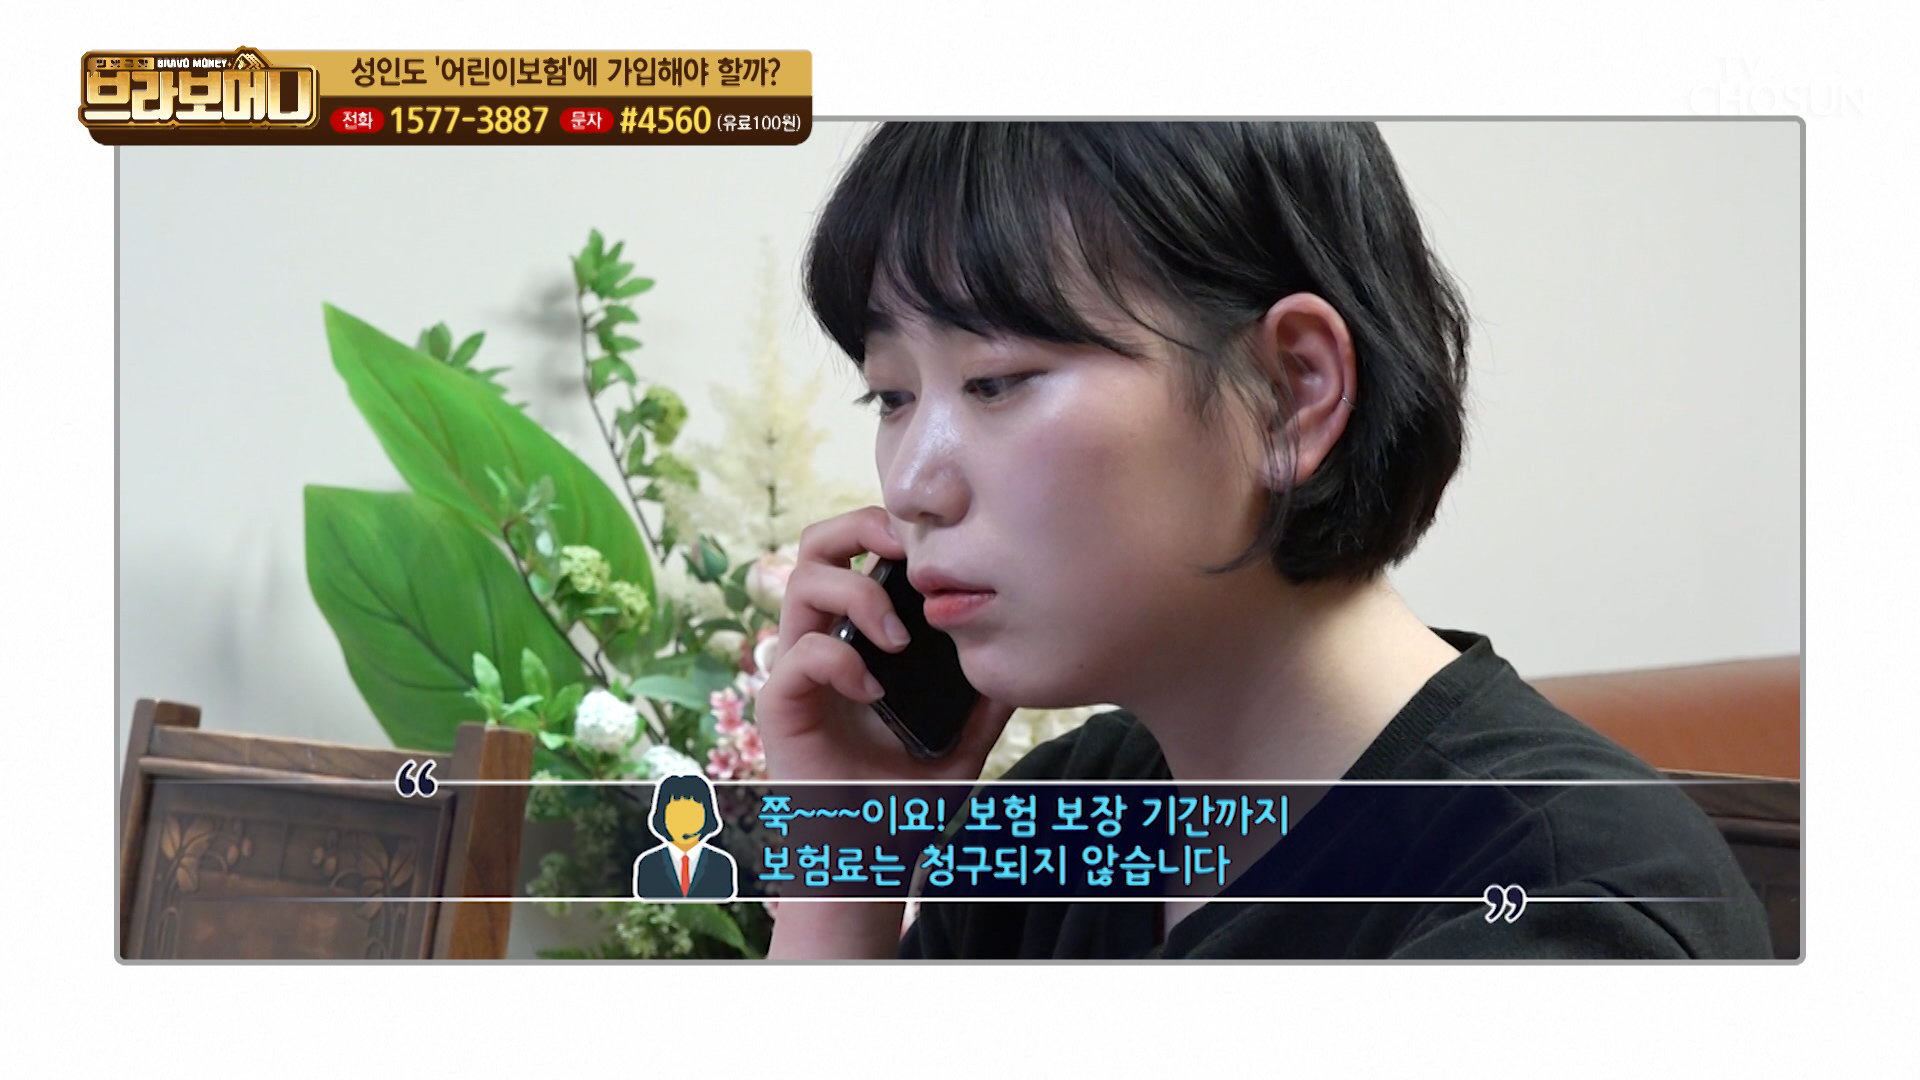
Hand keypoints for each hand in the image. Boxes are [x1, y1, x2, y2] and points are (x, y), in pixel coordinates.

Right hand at [754, 506, 1015, 783]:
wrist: (868, 858)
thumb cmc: (905, 799)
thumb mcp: (963, 740)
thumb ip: (985, 697)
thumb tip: (1021, 652)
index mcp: (859, 635)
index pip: (856, 551)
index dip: (887, 528)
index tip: (936, 544)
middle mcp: (823, 640)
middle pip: (816, 544)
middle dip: (860, 527)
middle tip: (906, 552)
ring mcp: (798, 670)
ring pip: (801, 583)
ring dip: (857, 595)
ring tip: (898, 641)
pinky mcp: (780, 706)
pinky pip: (799, 655)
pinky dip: (841, 661)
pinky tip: (873, 691)